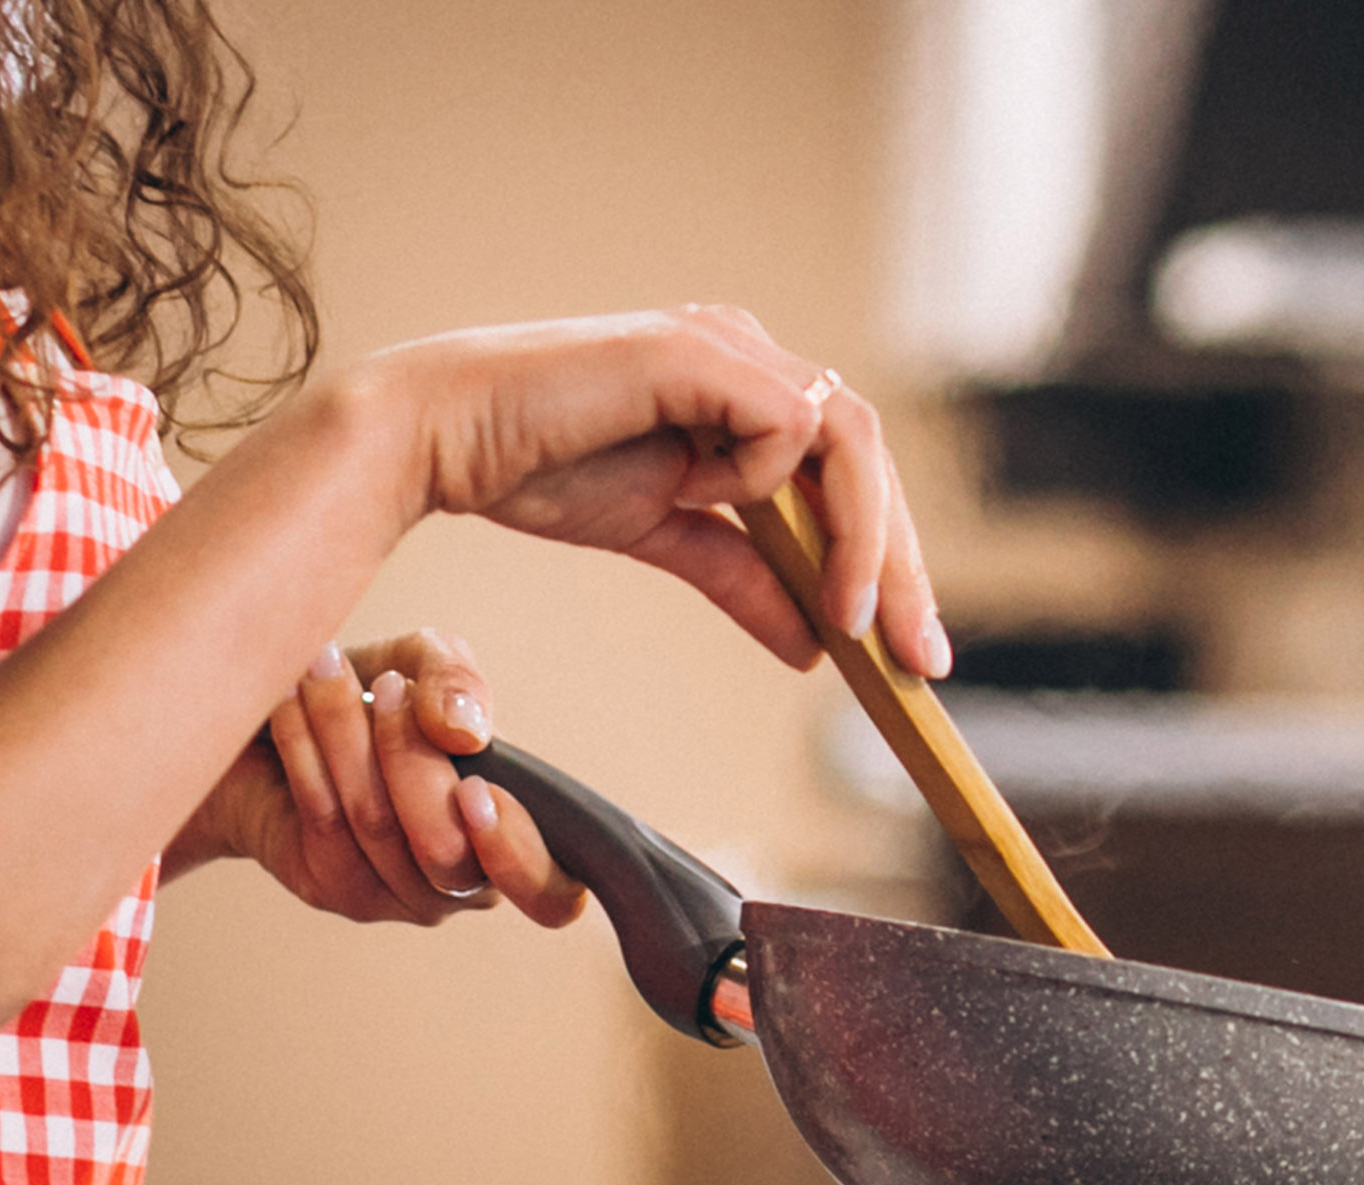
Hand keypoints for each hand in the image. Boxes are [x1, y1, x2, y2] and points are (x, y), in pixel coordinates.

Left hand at [171, 629, 585, 928]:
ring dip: (346, 732)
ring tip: (324, 669)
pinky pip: (325, 819)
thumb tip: (465, 731)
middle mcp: (461, 884)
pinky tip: (291, 702)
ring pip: (379, 827)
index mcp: (510, 838)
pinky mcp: (332, 889)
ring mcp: (396, 897)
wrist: (261, 723)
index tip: (475, 788)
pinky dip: (306, 746)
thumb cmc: (364, 698)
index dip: (518, 855)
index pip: (552, 897)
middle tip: (389, 687)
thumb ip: (456, 680)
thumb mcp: (421, 664)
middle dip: (409, 755)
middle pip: (447, 852)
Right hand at [377, 305, 950, 678]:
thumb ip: (743, 581)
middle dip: (901, 568)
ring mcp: (729, 346)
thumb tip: (814, 647)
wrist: (447, 437)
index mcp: (749, 394)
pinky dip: (757, 481)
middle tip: (916, 659)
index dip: (891, 563)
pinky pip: (782, 424)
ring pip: (847, 439)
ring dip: (861, 540)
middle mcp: (751, 358)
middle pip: (867, 460)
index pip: (851, 478)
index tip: (909, 655)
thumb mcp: (669, 539)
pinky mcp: (700, 350)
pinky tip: (695, 497)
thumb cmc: (542, 467)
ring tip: (851, 621)